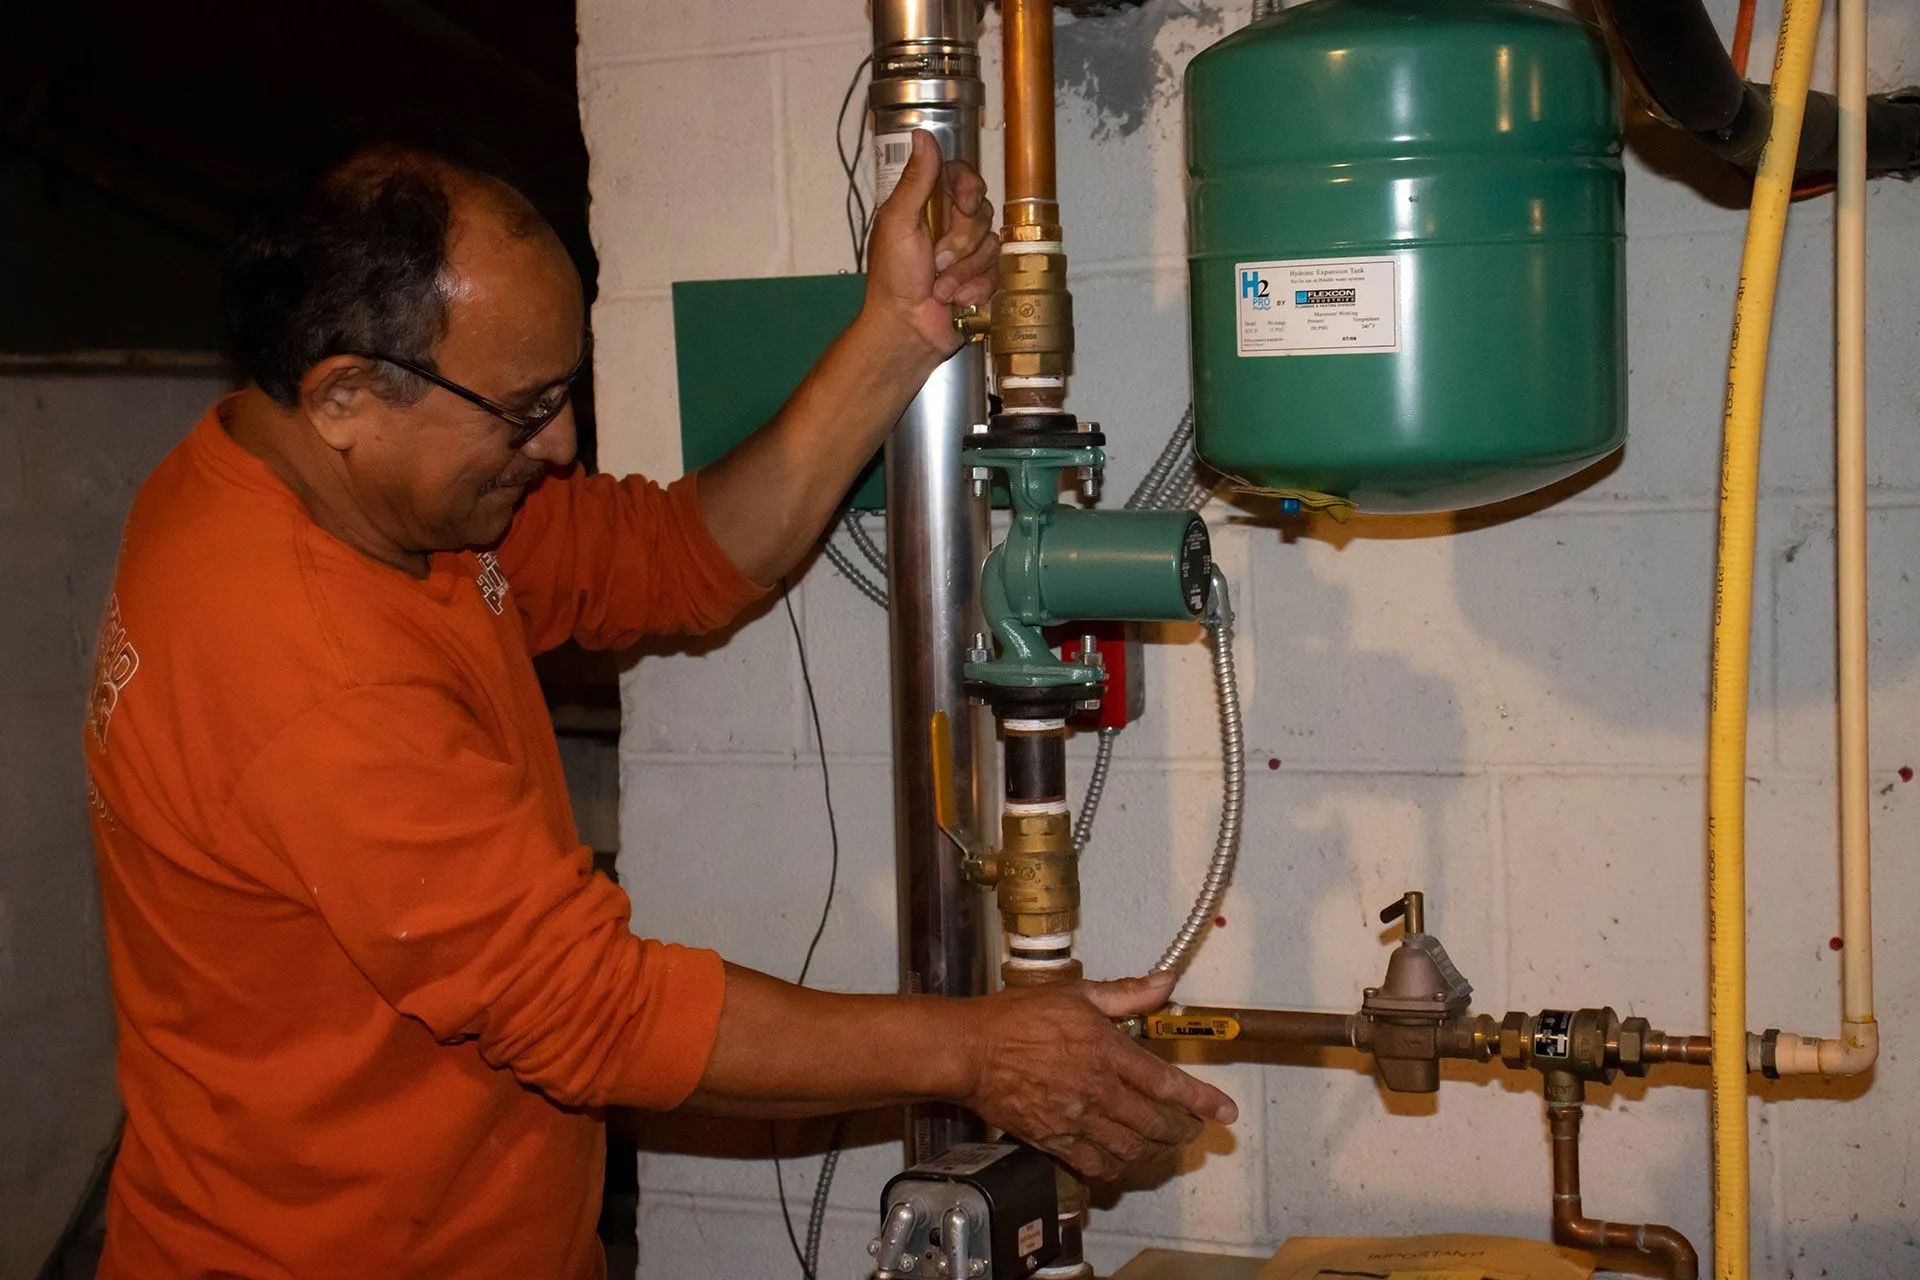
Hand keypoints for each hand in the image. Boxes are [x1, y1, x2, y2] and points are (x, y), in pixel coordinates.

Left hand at [861, 129, 998, 361]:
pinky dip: (975, 289)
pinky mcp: (981, 278)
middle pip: (982, 212)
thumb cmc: (893, 279)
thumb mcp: (899, 223)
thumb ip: (916, 180)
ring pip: (991, 244)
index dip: (970, 188)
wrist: (906, 330)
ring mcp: (967, 253)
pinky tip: (957, 300)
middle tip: (936, 260)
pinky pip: (997, 272)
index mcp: (927, 205)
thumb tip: (923, 135)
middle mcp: (949, 225)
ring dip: (965, 271)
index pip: (963, 176)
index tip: (965, 204)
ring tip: (940, 288)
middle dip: (961, 242)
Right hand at [956, 972, 1237, 1181]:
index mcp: (1107, 1051)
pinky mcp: (1054, 1140)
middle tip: (1195, 1127)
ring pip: (1132, 1148)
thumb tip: (1165, 981)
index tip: (1225, 1111)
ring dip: (1156, 1148)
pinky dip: (1118, 1166)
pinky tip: (1124, 1159)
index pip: (1167, 1083)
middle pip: (1157, 1122)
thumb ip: (1126, 993)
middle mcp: (1098, 1091)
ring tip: (1165, 1142)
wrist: (971, 1050)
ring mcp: (1077, 1120)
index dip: (1202, 1100)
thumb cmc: (1018, 1017)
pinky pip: (1096, 1164)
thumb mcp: (1076, 993)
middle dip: (1184, 1128)